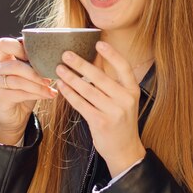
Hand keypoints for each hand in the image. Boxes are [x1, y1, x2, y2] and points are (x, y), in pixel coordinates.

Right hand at [0, 37, 57, 143]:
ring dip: (37, 86)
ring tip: (51, 89)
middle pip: (14, 65)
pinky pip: (19, 93)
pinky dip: (36, 94)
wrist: (16, 113)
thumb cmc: (25, 89)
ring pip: (18, 81)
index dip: (19, 48)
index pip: (4, 44)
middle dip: (34, 72)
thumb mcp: (30, 73)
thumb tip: (56, 56)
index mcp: (2, 57)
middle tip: (49, 78)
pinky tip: (48, 95)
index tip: (37, 56)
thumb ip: (35, 63)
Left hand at [55, 41, 145, 177]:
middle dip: (81, 64)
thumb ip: (111, 81)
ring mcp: (113, 112)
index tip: (98, 43)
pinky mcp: (100, 122)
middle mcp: (125, 100)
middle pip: (100, 77)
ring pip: (88, 90)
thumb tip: (95, 58)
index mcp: (132, 90)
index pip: (124, 67)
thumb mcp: (123, 99)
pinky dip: (70, 94)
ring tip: (59, 68)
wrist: (124, 149)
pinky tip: (62, 86)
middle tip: (66, 54)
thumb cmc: (121, 120)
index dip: (111, 55)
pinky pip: (81, 104)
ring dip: (71, 78)